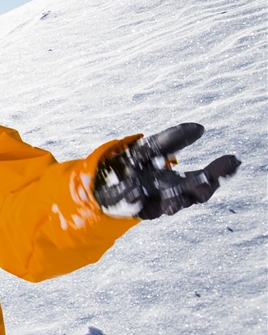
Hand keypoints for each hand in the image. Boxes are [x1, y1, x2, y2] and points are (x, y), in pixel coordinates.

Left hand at [94, 123, 239, 218]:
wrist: (101, 179)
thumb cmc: (134, 163)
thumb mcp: (153, 148)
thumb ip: (173, 139)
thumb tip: (200, 127)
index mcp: (181, 183)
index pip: (206, 179)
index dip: (220, 172)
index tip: (233, 160)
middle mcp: (170, 196)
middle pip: (192, 197)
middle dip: (200, 191)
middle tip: (205, 184)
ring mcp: (151, 203)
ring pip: (166, 207)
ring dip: (170, 202)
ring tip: (174, 199)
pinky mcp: (129, 206)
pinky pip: (132, 204)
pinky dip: (132, 196)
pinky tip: (132, 188)